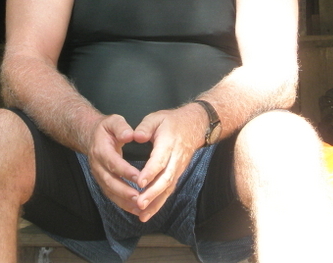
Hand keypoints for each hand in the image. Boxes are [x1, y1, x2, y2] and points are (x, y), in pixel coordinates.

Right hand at [86, 114, 146, 215]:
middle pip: (109, 181)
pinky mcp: (103, 182)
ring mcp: (99, 176)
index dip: (125, 171)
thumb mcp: (113, 121)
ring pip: (110, 192)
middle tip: (139, 197)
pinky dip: (123, 204)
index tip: (140, 177)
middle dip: (124, 191)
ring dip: (124, 201)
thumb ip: (121, 127)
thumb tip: (130, 135)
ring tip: (140, 207)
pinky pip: (112, 196)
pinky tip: (136, 209)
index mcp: (101, 150)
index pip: (113, 162)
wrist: (91, 136)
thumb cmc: (107, 129)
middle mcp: (97, 166)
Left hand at [130, 105, 204, 221]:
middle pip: (166, 179)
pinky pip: (169, 190)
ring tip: (142, 215)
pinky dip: (159, 203)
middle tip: (139, 203)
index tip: (139, 183)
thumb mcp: (156, 118)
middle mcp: (175, 159)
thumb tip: (136, 136)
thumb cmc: (172, 122)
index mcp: (169, 143)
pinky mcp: (177, 174)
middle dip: (153, 193)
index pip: (160, 160)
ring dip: (156, 202)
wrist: (195, 125)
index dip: (150, 172)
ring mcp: (178, 168)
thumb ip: (145, 127)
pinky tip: (148, 213)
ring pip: (168, 188)